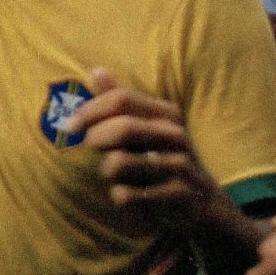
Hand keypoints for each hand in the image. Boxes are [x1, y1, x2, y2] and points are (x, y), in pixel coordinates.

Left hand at [72, 68, 220, 232]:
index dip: (90, 110)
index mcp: (166, 114)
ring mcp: (180, 165)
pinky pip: (128, 194)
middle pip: (122, 127)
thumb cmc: (163, 162)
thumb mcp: (146, 129)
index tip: (70, 126)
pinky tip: (127, 196)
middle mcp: (175, 135)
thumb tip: (96, 70)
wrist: (205, 204)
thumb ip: (119, 102)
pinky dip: (119, 196)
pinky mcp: (178, 194)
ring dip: (107, 171)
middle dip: (96, 139)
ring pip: (119, 163)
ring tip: (116, 176)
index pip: (121, 100)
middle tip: (90, 149)